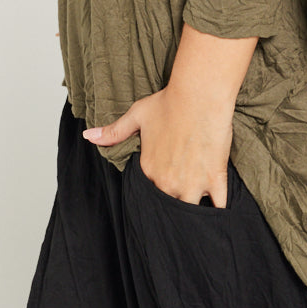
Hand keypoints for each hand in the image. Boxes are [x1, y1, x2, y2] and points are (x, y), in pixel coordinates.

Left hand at [83, 84, 234, 206]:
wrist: (200, 94)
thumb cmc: (169, 102)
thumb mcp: (136, 115)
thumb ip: (113, 132)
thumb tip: (88, 136)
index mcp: (149, 170)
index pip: (148, 193)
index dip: (156, 189)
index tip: (163, 184)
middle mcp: (168, 183)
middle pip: (169, 206)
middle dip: (173, 204)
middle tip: (179, 198)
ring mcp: (193, 183)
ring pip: (190, 212)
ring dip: (193, 213)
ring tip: (197, 211)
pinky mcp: (215, 178)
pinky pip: (218, 207)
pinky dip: (219, 211)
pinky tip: (218, 211)